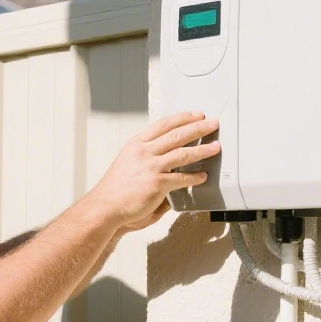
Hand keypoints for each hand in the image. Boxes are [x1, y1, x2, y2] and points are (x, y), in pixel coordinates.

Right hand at [87, 111, 219, 230]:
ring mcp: (151, 167)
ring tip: (215, 147)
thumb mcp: (129, 164)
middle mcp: (144, 152)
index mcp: (136, 145)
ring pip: (183, 153)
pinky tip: (203, 176)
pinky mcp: (157, 183)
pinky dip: (195, 177)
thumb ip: (148, 161)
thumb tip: (167, 164)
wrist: (105, 207)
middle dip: (198, 127)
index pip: (163, 125)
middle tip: (212, 124)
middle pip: (177, 134)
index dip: (182, 118)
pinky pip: (182, 178)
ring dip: (203, 150)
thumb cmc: (115, 190)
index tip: (196, 114)